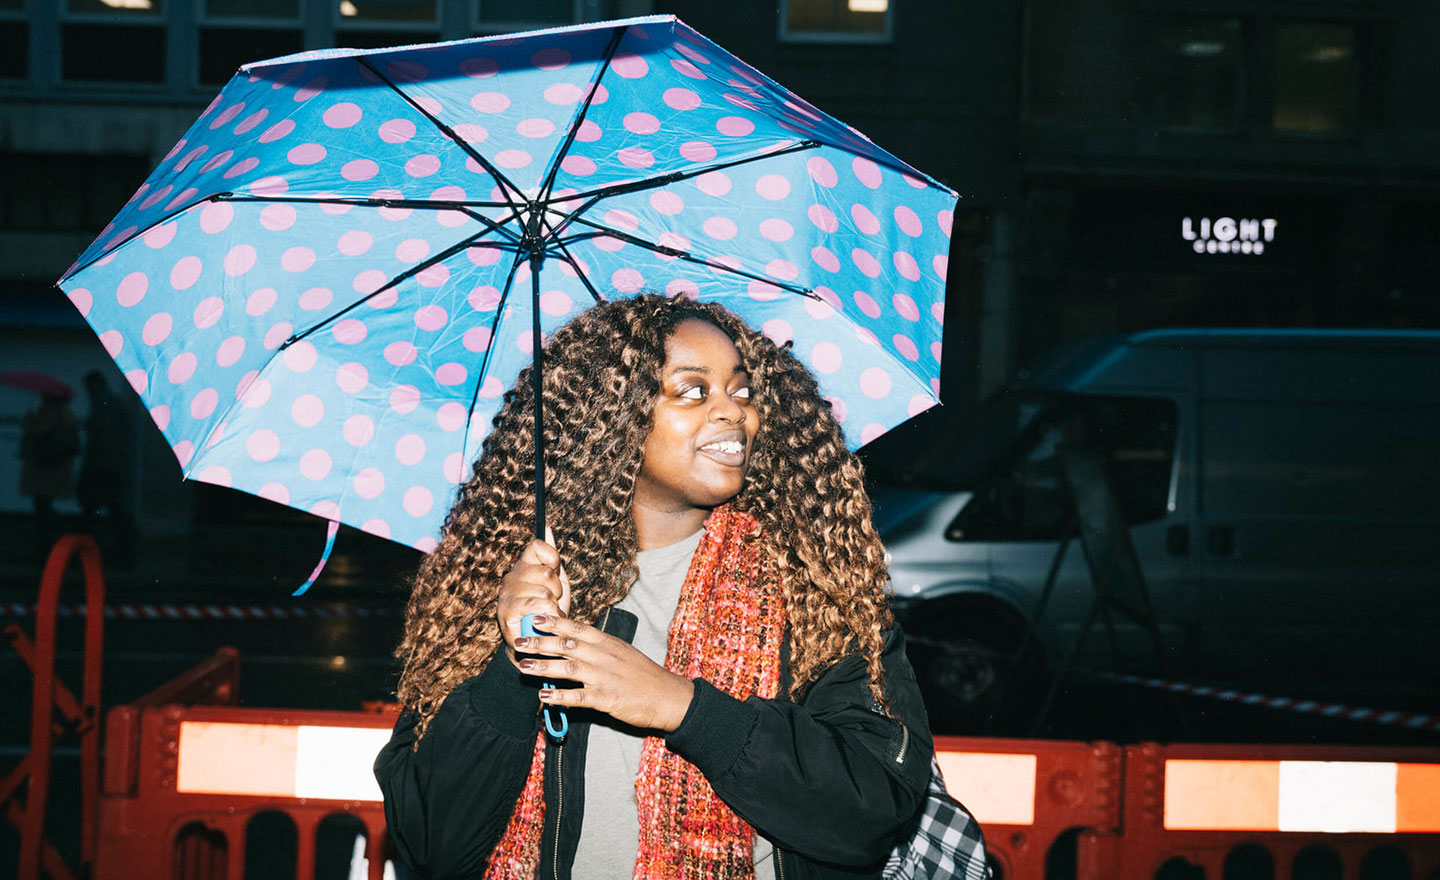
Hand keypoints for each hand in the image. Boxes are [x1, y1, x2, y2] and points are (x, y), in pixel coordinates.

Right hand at [496, 527, 571, 665]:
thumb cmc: (546, 611)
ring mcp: (507, 595)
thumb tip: (546, 526)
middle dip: (557, 590)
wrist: (537, 643)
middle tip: (552, 601)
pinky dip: (549, 615)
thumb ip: (550, 555)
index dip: (552, 559)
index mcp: (522, 566)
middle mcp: (511, 577)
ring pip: (545, 591)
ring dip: (554, 606)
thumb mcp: (554, 581)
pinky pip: (538, 605)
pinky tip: (546, 621)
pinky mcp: (507, 612)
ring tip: (548, 613)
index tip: (554, 571)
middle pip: (546, 572)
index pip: (537, 546)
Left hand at [515, 615, 695, 732]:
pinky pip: (579, 697)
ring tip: (523, 666)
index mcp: (608, 643)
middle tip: (519, 640)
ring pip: (569, 668)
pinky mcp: (607, 699)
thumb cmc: (643, 675)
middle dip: (540, 642)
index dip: (554, 622)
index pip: (577, 627)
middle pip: (567, 645)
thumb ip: (598, 646)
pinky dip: (560, 696)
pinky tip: (544, 696)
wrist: (669, 696)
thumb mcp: (622, 652)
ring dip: (544, 666)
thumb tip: (573, 639)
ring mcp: (605, 677)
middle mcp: (604, 656)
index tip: (534, 617)